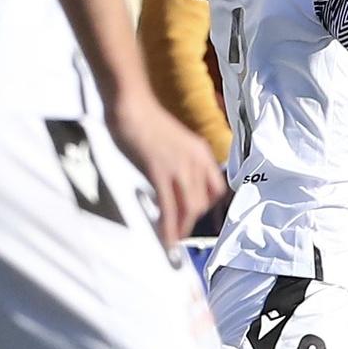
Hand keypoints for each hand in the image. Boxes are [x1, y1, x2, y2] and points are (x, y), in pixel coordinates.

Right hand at [106, 87, 226, 249]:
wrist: (131, 106)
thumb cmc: (145, 121)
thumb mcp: (174, 141)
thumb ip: (179, 160)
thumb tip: (173, 179)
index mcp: (201, 153)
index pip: (216, 188)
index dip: (207, 205)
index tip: (194, 214)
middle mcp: (196, 162)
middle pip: (203, 201)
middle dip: (191, 220)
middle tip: (178, 231)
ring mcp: (180, 168)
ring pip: (189, 208)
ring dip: (181, 228)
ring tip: (172, 242)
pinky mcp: (160, 173)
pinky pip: (169, 207)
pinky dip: (169, 226)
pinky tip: (165, 237)